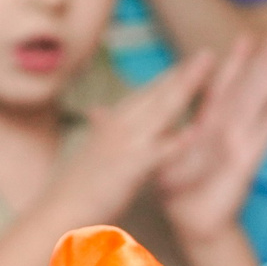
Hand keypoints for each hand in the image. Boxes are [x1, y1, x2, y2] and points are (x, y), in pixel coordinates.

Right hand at [52, 50, 218, 228]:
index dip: (167, 77)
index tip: (186, 64)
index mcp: (110, 123)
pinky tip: (196, 132)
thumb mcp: (89, 150)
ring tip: (209, 70)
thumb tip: (97, 113)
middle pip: (156, 93)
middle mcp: (117, 125)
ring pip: (162, 109)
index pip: (144, 93)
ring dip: (187, 87)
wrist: (57, 210)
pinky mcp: (129, 167)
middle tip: (206, 55)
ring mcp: (124, 143)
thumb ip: (100, 129)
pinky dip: (177, 142)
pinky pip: (158, 152)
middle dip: (182, 73)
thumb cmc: (71, 187)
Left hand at [153, 29, 266, 247]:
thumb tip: (106, 111)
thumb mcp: (158, 153)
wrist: (192, 222)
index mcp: (208, 125)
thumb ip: (145, 130)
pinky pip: (262, 133)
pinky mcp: (245, 159)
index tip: (244, 38)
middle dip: (261, 61)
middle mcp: (227, 129)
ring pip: (257, 101)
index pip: (221, 87)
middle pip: (246, 88)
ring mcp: (239, 141)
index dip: (232, 64)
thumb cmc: (179, 188)